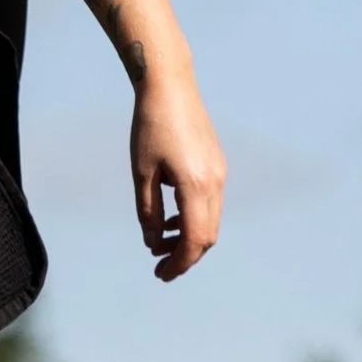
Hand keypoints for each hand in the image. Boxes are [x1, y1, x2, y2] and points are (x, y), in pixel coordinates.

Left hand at [131, 75, 225, 282]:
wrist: (170, 86)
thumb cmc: (149, 127)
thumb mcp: (141, 173)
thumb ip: (148, 212)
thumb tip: (153, 244)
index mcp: (196, 186)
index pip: (194, 240)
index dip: (179, 263)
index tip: (160, 275)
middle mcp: (215, 182)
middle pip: (207, 235)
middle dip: (185, 256)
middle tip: (159, 266)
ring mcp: (220, 173)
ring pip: (211, 221)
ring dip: (189, 238)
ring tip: (160, 244)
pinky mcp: (217, 165)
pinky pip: (211, 203)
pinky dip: (194, 218)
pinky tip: (171, 219)